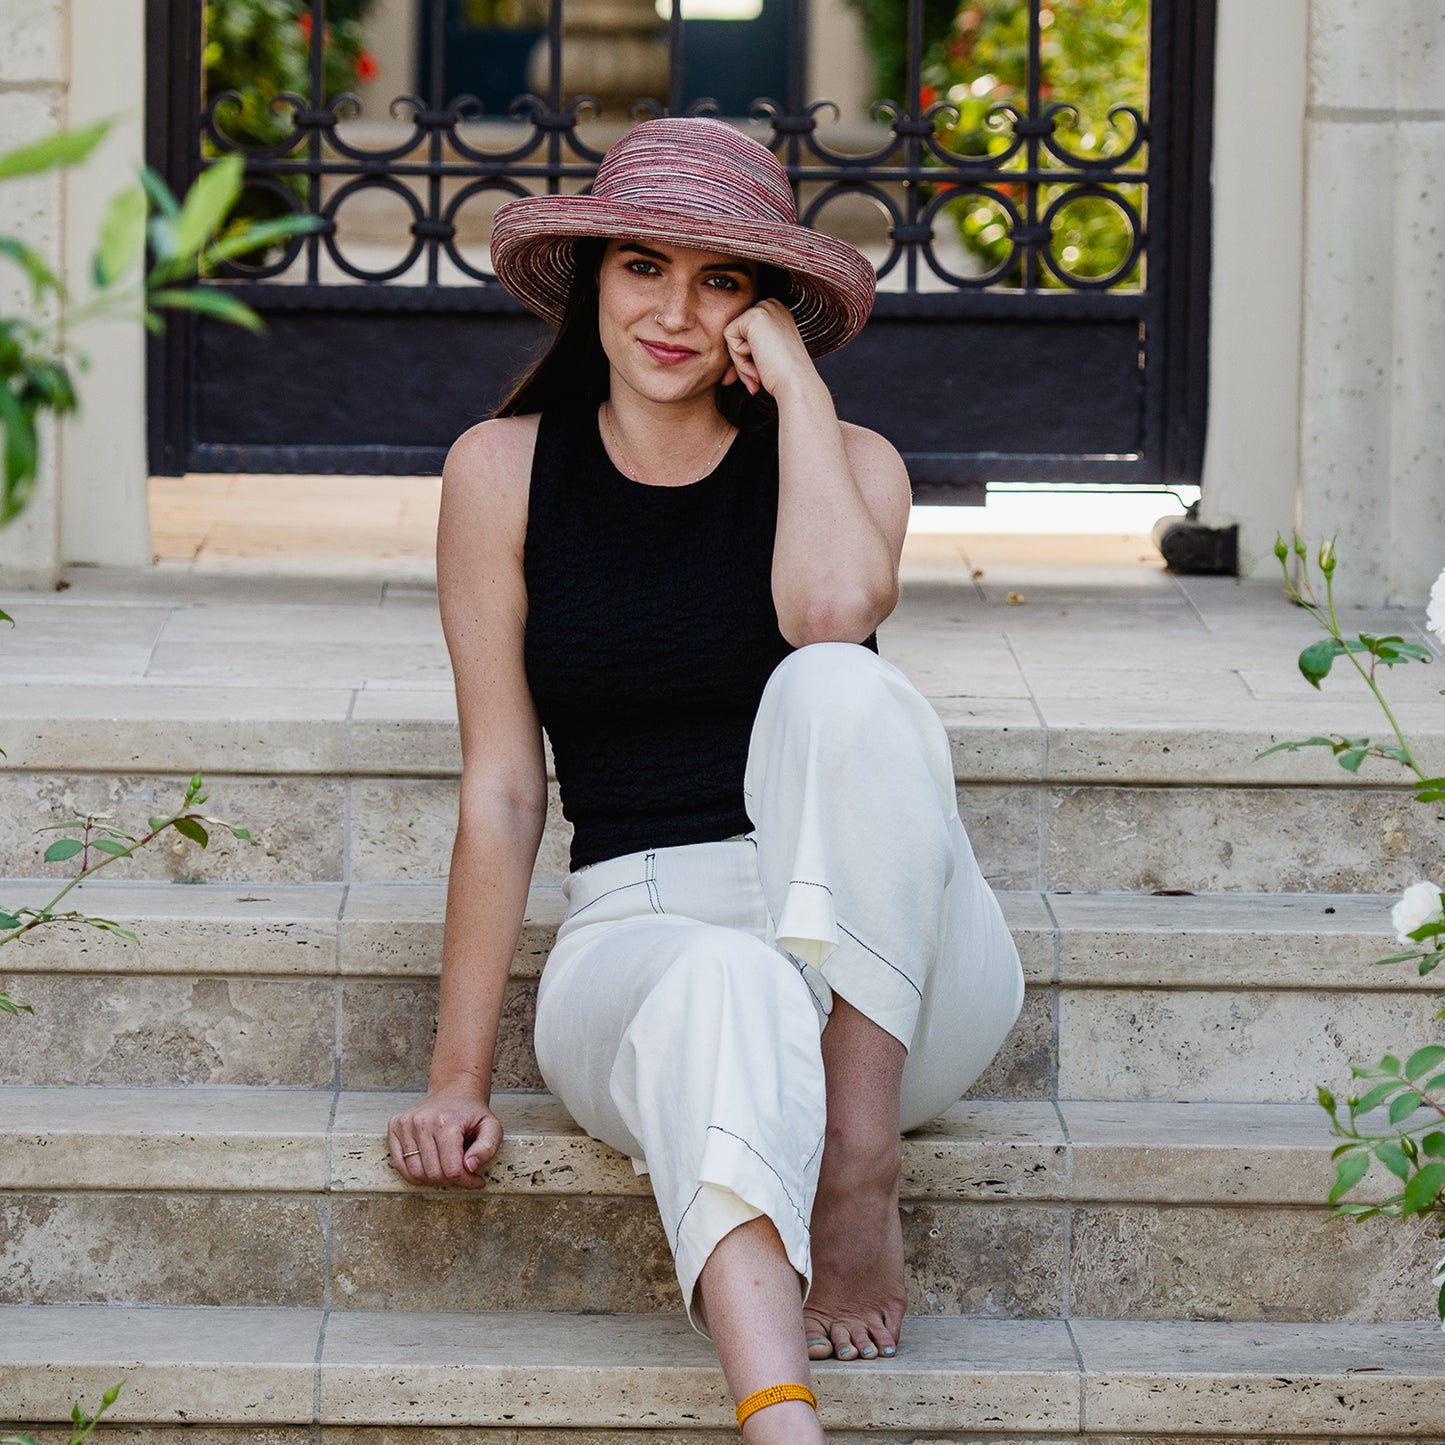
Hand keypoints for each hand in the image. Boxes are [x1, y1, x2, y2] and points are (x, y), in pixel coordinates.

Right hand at [387, 1075, 502, 1189]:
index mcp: (446, 1122)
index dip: (466, 1181)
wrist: (454, 1091)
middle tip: (461, 1174)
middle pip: (433, 1174)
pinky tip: (428, 1168)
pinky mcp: (395, 1126)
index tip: (475, 1179)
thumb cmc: (471, 1111)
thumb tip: (470, 1166)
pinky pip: (398, 1164)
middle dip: (450, 1181)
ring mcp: (406, 1124)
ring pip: (414, 1173)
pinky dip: (413, 1174)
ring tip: (445, 1170)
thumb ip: (487, 1148)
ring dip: (431, 1179)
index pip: (452, 1170)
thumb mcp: (491, 1127)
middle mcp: (422, 1122)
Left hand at [722, 297, 816, 398]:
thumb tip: (725, 374)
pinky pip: (728, 336)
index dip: (747, 358)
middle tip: (760, 375)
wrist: (796, 384)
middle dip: (743, 360)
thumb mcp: (765, 357)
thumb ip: (748, 352)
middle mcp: (772, 305)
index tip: (760, 373)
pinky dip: (739, 356)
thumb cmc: (783, 377)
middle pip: (737, 332)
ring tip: (762, 369)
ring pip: (732, 335)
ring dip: (742, 361)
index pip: (745, 333)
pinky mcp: (754, 315)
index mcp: (777, 313)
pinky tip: (759, 360)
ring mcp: (764, 307)